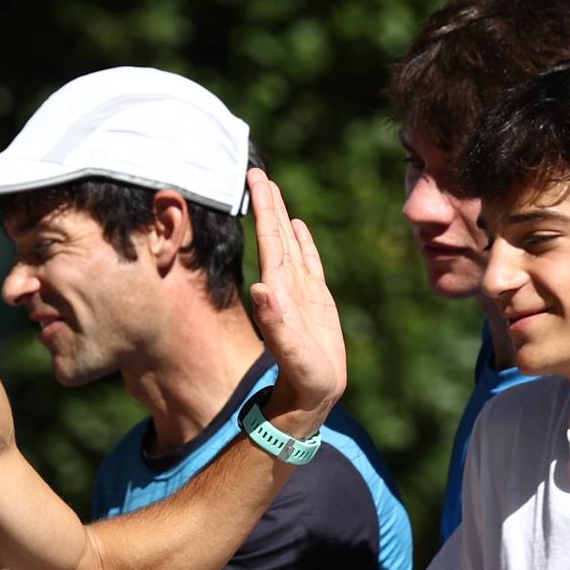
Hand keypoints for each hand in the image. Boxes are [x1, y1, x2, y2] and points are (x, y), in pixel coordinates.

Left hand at [242, 167, 345, 434]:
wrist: (311, 398)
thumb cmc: (303, 380)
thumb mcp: (291, 353)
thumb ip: (275, 322)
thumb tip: (260, 288)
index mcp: (280, 291)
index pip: (269, 239)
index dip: (263, 208)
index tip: (252, 177)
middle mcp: (287, 286)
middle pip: (276, 235)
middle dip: (268, 203)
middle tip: (255, 170)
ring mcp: (301, 292)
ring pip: (289, 244)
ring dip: (281, 217)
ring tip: (274, 190)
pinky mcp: (316, 302)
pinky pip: (308, 263)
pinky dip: (303, 243)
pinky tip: (298, 226)